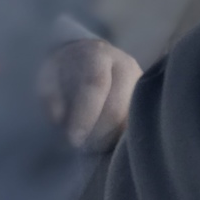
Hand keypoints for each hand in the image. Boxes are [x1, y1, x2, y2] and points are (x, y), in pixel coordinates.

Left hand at [37, 32, 140, 151]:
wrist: (91, 58)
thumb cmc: (67, 70)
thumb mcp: (49, 74)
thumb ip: (49, 94)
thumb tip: (58, 118)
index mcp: (99, 54)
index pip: (95, 84)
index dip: (84, 114)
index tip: (73, 138)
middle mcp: (126, 65)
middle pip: (116, 109)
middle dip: (97, 134)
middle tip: (82, 145)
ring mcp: (141, 83)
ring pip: (130, 123)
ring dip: (109, 140)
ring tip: (92, 142)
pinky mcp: (149, 100)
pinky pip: (137, 127)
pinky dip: (121, 139)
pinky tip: (107, 140)